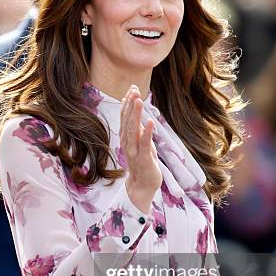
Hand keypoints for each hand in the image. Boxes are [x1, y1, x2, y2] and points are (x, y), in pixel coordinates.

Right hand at [120, 85, 161, 212]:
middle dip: (130, 104)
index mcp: (126, 138)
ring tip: (139, 100)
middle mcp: (127, 143)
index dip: (127, 103)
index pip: (125, 117)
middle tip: (134, 89)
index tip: (132, 88)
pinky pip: (145, 144)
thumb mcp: (141, 143)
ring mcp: (134, 151)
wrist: (143, 186)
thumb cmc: (143, 163)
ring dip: (136, 114)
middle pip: (127, 120)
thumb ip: (138, 129)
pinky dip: (147, 132)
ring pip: (133, 130)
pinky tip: (150, 121)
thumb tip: (138, 114)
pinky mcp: (144, 159)